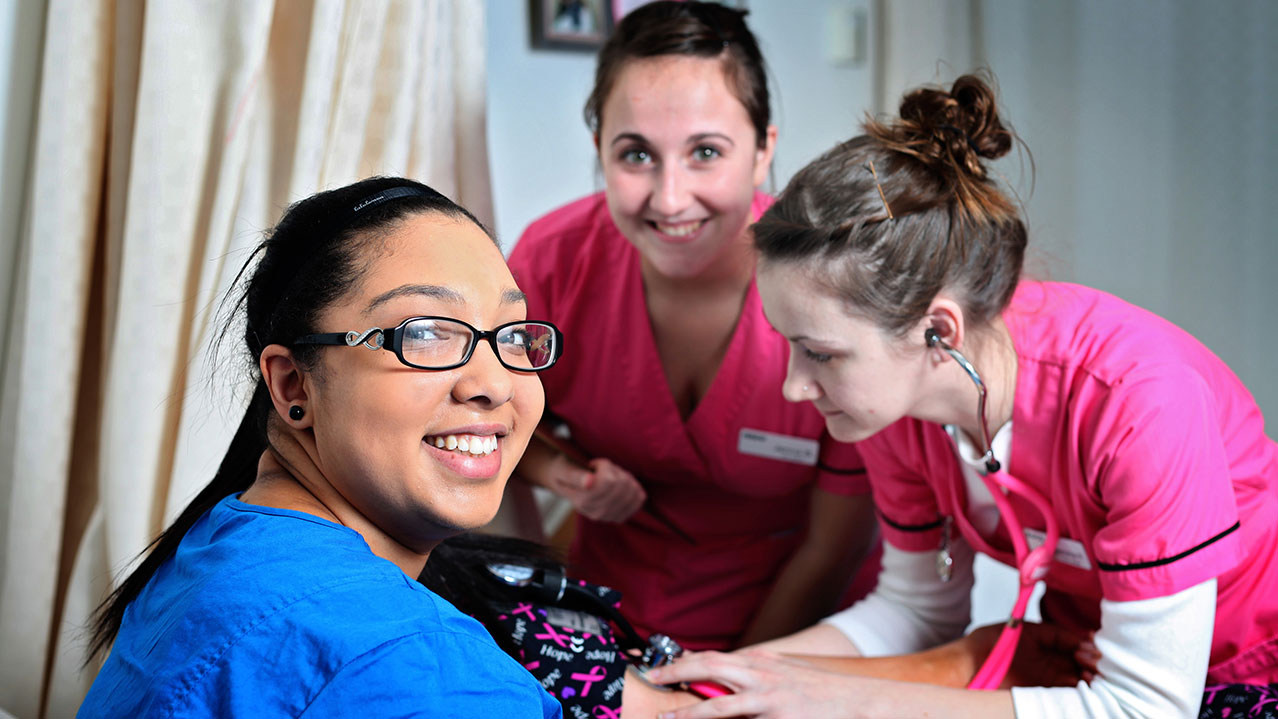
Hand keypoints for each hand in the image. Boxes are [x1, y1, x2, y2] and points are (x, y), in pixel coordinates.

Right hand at [544, 454, 645, 522]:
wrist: (566, 484)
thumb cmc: (565, 472)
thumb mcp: (565, 470)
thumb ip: (575, 476)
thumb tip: (589, 482)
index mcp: (582, 501)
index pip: (608, 481)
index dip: (604, 466)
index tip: (593, 464)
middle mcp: (596, 513)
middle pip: (622, 484)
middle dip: (615, 470)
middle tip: (603, 469)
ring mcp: (609, 517)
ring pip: (632, 489)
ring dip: (624, 476)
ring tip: (611, 475)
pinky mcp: (621, 516)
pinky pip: (639, 498)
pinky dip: (634, 486)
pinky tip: (621, 483)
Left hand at [645, 649, 873, 718]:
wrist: (859, 701)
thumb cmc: (822, 691)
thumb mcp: (787, 674)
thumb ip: (757, 675)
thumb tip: (729, 676)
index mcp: (762, 662)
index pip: (714, 657)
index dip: (685, 661)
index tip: (663, 668)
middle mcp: (762, 675)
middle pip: (710, 666)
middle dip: (678, 671)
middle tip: (653, 678)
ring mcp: (771, 699)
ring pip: (721, 705)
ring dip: (691, 713)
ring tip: (667, 718)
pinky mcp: (780, 718)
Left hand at [948, 621, 1098, 688]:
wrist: (965, 667)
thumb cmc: (986, 645)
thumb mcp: (1024, 630)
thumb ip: (1053, 633)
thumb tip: (1082, 637)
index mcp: (1044, 644)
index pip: (1074, 645)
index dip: (1086, 644)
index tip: (1094, 644)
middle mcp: (1047, 663)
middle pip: (1080, 663)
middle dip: (1093, 661)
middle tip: (1097, 661)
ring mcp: (1044, 680)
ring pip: (1077, 680)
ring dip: (1089, 676)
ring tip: (1093, 673)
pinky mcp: (1039, 694)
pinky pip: (1065, 693)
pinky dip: (1078, 690)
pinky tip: (1086, 684)